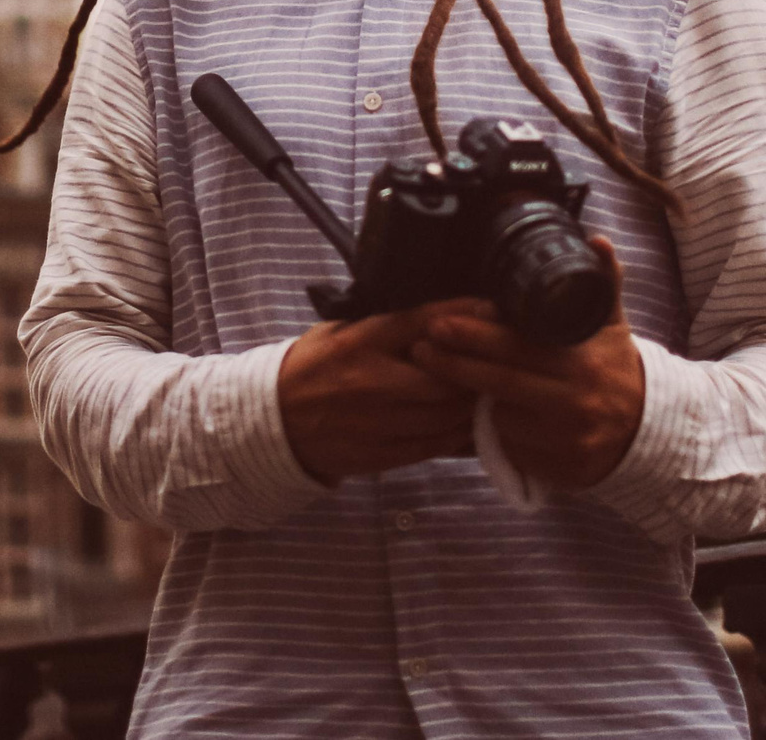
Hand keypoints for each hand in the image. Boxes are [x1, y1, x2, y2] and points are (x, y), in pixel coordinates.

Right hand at [277, 302, 483, 482]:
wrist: (273, 420)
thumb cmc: (313, 365)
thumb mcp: (342, 331)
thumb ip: (388, 325)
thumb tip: (447, 315)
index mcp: (359, 342)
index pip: (421, 323)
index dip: (462, 316)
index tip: (492, 311)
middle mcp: (370, 382)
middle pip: (444, 379)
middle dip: (473, 372)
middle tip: (490, 364)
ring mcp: (375, 423)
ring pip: (444, 417)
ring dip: (470, 407)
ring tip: (484, 395)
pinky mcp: (379, 455)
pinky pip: (433, 448)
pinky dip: (456, 437)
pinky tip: (465, 426)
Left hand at [410, 239, 644, 491]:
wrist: (650, 431)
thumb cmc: (615, 369)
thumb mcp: (612, 324)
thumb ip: (603, 282)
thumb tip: (598, 241)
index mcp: (582, 363)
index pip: (517, 347)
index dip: (474, 336)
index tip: (439, 323)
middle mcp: (574, 403)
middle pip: (499, 382)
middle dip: (453, 365)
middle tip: (420, 347)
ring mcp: (567, 442)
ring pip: (500, 419)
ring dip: (478, 403)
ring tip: (459, 383)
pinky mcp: (560, 472)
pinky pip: (513, 449)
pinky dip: (499, 435)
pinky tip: (492, 419)